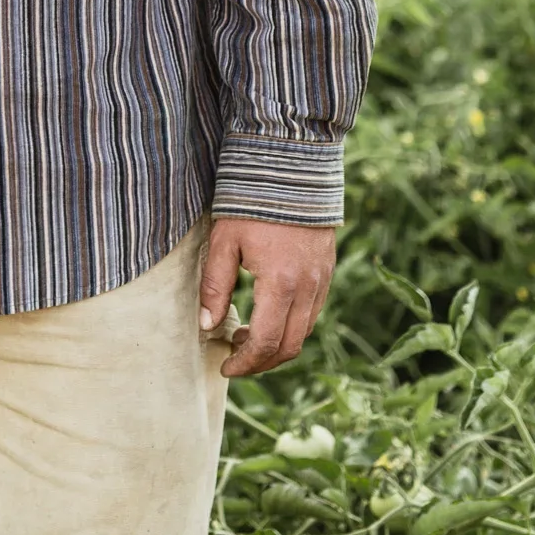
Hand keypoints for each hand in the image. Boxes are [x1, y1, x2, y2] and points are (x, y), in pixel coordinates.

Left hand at [200, 218, 335, 378]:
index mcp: (281, 283)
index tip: (225, 366)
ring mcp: (322, 280)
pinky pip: (313, 312)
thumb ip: (215, 286)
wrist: (292, 167)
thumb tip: (207, 326)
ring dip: (277, 345)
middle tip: (234, 360)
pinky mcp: (326, 270)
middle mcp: (308, 288)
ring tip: (246, 337)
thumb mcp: (224, 241)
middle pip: (290, 346)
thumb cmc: (252, 202)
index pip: (266, 342)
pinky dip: (292, 325)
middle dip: (261, 362)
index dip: (245, 362)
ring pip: (304, 332)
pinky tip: (269, 316)